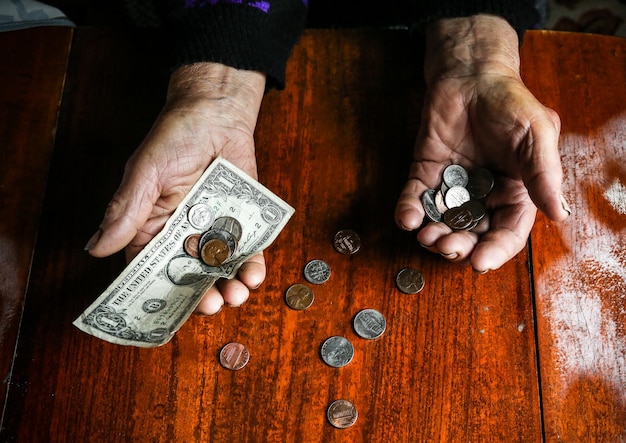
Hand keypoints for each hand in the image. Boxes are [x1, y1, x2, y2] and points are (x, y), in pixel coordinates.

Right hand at [85, 62, 266, 313]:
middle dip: (200, 294)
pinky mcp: (241, 220)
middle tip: (211, 304)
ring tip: (236, 295)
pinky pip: (248, 249)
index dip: (159, 291)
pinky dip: (253, 264)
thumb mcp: (145, 173)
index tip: (168, 311)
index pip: (151, 267)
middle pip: (189, 275)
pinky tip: (254, 274)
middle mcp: (183, 232)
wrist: (218, 111)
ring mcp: (214, 228)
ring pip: (220, 268)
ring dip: (228, 286)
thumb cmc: (175, 135)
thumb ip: (126, 211)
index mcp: (152, 225)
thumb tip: (95, 249)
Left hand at [395, 15, 569, 271]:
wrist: (472, 75)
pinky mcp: (426, 172)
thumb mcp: (537, 136)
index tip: (479, 262)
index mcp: (514, 193)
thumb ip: (544, 175)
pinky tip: (406, 218)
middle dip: (458, 245)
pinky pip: (415, 197)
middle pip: (470, 233)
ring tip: (426, 236)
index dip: (494, 250)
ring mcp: (452, 186)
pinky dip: (409, 210)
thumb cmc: (511, 103)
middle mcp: (482, 195)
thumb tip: (558, 214)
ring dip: (432, 234)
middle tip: (447, 247)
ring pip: (441, 221)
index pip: (506, 232)